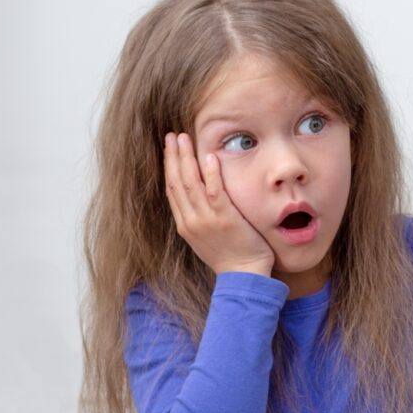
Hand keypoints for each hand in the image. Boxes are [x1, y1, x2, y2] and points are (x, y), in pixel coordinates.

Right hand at [163, 132, 274, 276]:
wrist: (244, 276)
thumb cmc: (231, 258)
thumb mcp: (207, 239)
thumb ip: (201, 219)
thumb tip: (202, 201)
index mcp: (185, 225)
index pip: (172, 190)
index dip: (169, 168)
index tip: (169, 150)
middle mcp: (191, 221)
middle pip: (176, 182)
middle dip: (173, 157)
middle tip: (172, 136)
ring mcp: (206, 220)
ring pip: (191, 183)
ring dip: (186, 158)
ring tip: (183, 138)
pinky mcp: (225, 219)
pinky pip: (215, 192)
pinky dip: (211, 174)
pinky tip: (209, 157)